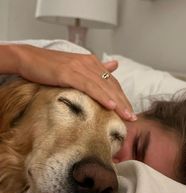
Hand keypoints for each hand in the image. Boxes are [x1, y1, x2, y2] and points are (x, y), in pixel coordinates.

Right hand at [12, 44, 135, 120]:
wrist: (28, 58)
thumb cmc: (50, 66)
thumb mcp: (76, 66)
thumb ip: (96, 69)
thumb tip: (114, 66)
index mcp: (91, 62)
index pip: (111, 82)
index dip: (122, 97)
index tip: (129, 111)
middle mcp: (88, 63)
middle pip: (111, 85)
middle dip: (124, 102)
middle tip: (133, 118)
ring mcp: (79, 68)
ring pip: (103, 87)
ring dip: (117, 102)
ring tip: (127, 116)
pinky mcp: (68, 73)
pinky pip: (89, 86)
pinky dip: (101, 96)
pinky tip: (111, 105)